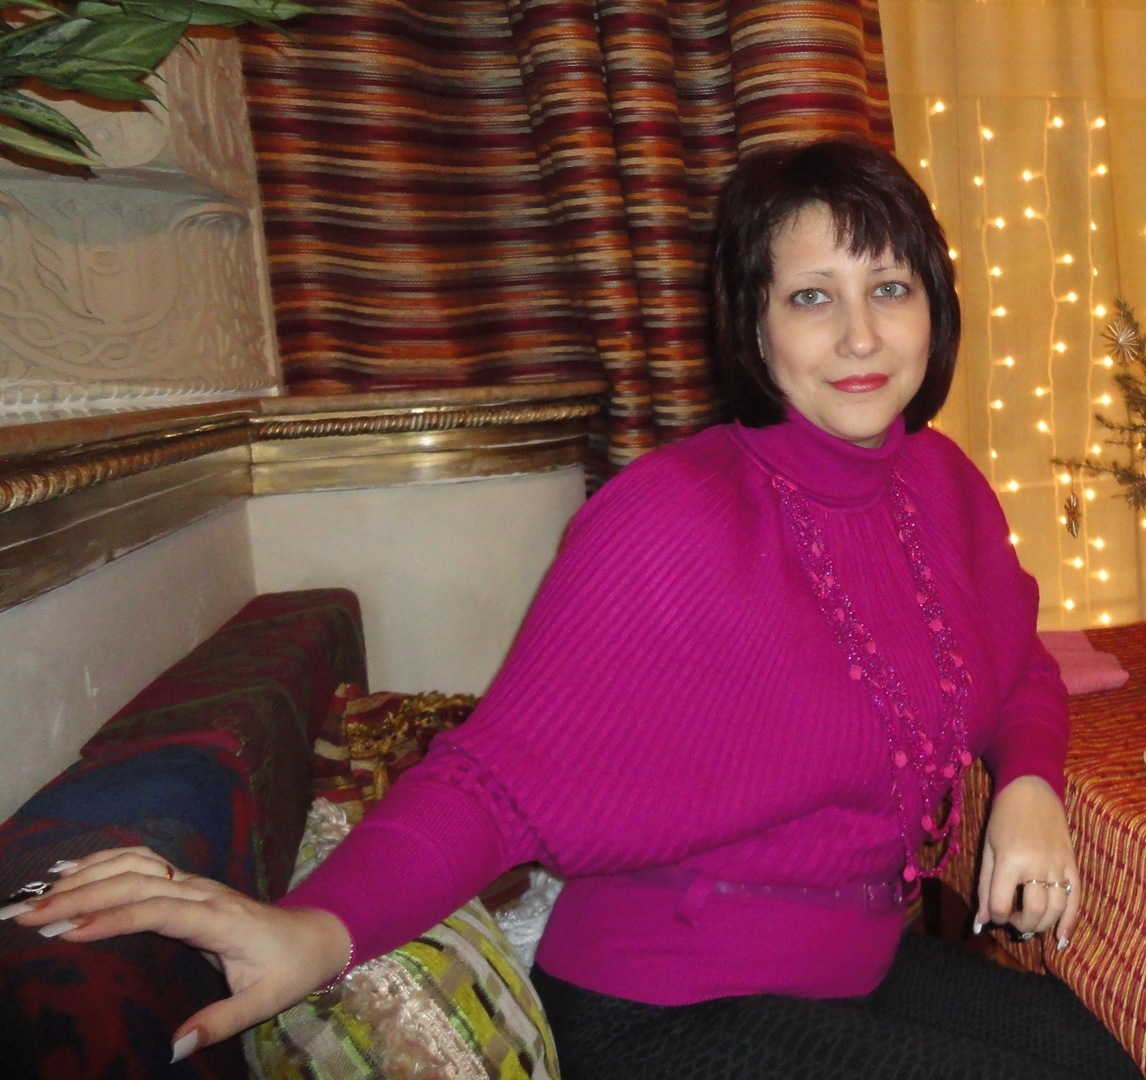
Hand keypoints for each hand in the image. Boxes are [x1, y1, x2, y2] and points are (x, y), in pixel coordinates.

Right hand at [1, 847, 351, 1061]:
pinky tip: (72, 871)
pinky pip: (143, 863)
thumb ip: (220, 1022)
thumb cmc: (286, 970)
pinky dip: (106, 862)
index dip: (114, 916)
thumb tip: (175, 1047)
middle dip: (83, 894)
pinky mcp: (186, 885)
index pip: (159, 910)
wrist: (312, 935)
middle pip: (139, 882)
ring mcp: (194, 884)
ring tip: (40, 895)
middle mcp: (203, 893)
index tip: (68, 930)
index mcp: (219, 919)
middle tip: (31, 916)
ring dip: (89, 874)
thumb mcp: (262, 1002)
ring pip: (138, 865)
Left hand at [976, 775, 1079, 948]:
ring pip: (1055, 910)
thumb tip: (981, 922)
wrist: (1031, 791)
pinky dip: (1069, 922)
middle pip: (1033, 912)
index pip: (1002, 904)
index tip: (994, 914)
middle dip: (1021, 925)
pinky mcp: (1073, 865)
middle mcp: (1036, 866)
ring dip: (1042, 926)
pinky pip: (1076, 899)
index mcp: (1010, 860)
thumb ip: (984, 886)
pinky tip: (1062, 938)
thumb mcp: (987, 849)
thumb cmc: (1002, 818)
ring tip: (1030, 924)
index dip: (996, 916)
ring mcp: (1058, 866)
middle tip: (1014, 921)